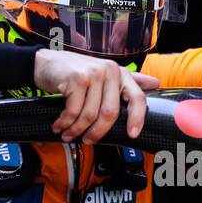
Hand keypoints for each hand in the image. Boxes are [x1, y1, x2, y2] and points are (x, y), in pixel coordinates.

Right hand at [33, 48, 158, 142]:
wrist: (46, 63)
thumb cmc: (76, 73)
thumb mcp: (104, 75)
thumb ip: (129, 80)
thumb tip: (155, 83)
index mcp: (120, 74)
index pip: (137, 98)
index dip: (137, 119)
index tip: (132, 135)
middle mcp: (110, 71)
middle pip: (110, 113)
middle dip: (97, 132)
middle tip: (87, 140)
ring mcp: (93, 74)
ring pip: (90, 115)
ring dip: (76, 129)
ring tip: (67, 133)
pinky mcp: (77, 78)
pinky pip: (73, 111)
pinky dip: (65, 123)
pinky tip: (59, 125)